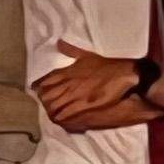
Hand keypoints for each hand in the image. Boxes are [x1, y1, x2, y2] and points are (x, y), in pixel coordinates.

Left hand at [32, 45, 147, 132]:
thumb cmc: (107, 67)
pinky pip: (65, 120)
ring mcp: (75, 101)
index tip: (39, 90)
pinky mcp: (83, 113)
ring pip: (53, 110)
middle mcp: (68, 87)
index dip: (39, 88)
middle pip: (46, 98)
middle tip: (48, 102)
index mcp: (68, 74)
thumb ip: (71, 50)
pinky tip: (64, 118)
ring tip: (56, 111)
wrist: (124, 79)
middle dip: (45, 101)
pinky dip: (61, 120)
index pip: (44, 83)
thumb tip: (58, 43)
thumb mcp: (88, 56)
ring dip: (52, 111)